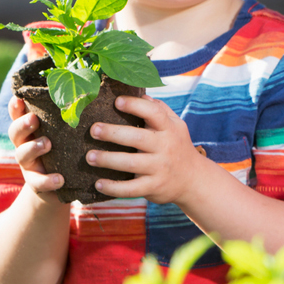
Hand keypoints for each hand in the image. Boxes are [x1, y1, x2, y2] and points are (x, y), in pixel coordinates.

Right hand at [8, 97, 63, 197]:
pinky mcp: (36, 182)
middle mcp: (25, 144)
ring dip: (33, 147)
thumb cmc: (68, 148)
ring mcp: (29, 164)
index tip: (18, 97)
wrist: (64, 184)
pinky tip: (59, 179)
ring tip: (47, 144)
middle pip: (15, 132)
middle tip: (34, 118)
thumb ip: (73, 114)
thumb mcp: (68, 131)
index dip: (16, 106)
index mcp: (32, 129)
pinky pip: (38, 182)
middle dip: (22, 124)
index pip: (19, 114)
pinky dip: (47, 180)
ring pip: (22, 154)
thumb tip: (98, 87)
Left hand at [85, 94, 214, 205]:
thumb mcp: (176, 126)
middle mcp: (166, 147)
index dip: (136, 106)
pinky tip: (98, 183)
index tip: (117, 101)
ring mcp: (160, 168)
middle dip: (113, 133)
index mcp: (169, 129)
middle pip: (138, 138)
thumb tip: (141, 94)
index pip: (154, 113)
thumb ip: (160, 110)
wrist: (193, 179)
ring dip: (108, 160)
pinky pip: (131, 189)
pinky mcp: (153, 187)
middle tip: (93, 129)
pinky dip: (113, 187)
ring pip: (131, 163)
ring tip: (90, 156)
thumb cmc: (177, 147)